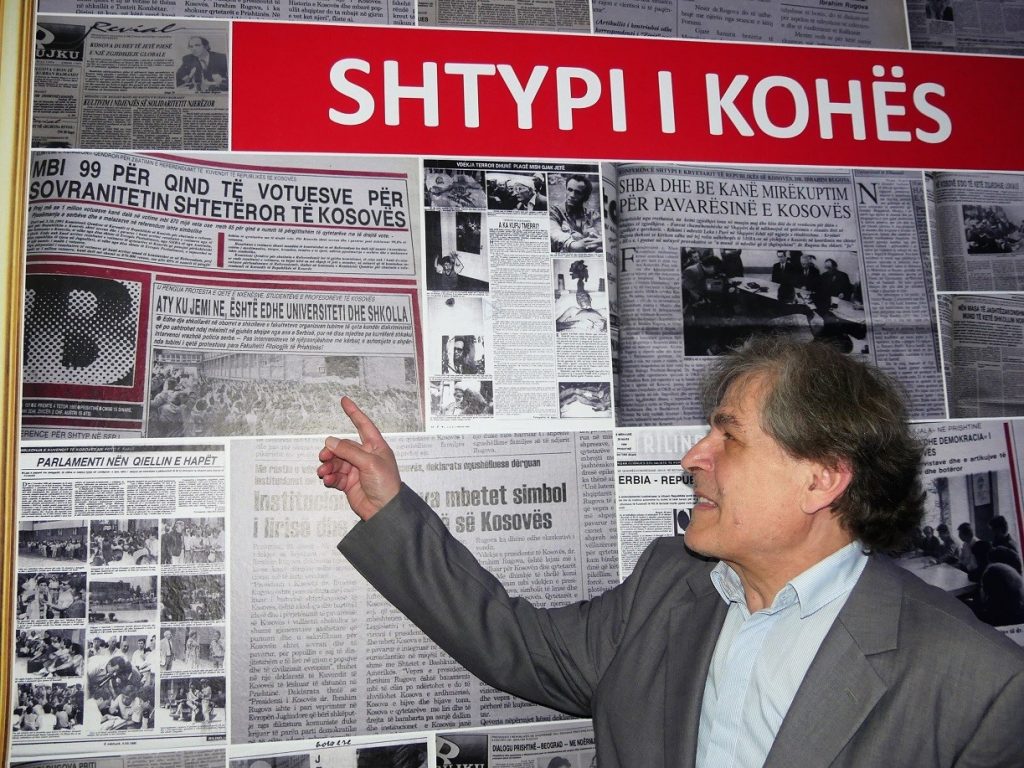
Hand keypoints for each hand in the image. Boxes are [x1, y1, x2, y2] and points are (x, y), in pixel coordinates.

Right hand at [317, 396, 400, 520]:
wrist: (384, 511)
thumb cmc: (386, 485)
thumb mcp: (369, 463)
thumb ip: (349, 451)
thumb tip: (330, 441)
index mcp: (376, 447)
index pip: (364, 425)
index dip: (354, 413)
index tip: (344, 401)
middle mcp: (366, 456)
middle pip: (343, 447)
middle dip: (331, 451)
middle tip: (324, 457)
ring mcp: (356, 470)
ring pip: (336, 462)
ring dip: (328, 466)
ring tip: (323, 473)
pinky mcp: (349, 483)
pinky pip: (335, 476)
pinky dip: (330, 477)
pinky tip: (328, 480)